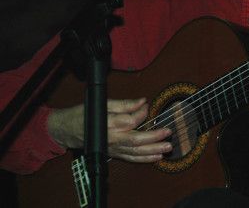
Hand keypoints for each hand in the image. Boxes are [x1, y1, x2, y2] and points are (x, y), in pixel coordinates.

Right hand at [47, 98, 172, 162]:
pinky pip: (131, 158)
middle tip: (168, 133)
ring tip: (167, 148)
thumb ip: (124, 104)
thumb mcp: (103, 104)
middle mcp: (113, 138)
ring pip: (136, 152)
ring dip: (153, 151)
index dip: (142, 113)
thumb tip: (142, 101)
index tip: (147, 105)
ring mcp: (114, 148)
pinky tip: (156, 157)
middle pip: (137, 140)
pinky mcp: (114, 153)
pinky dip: (144, 159)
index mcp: (110, 124)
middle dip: (154, 138)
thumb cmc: (84, 115)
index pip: (132, 120)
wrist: (67, 130)